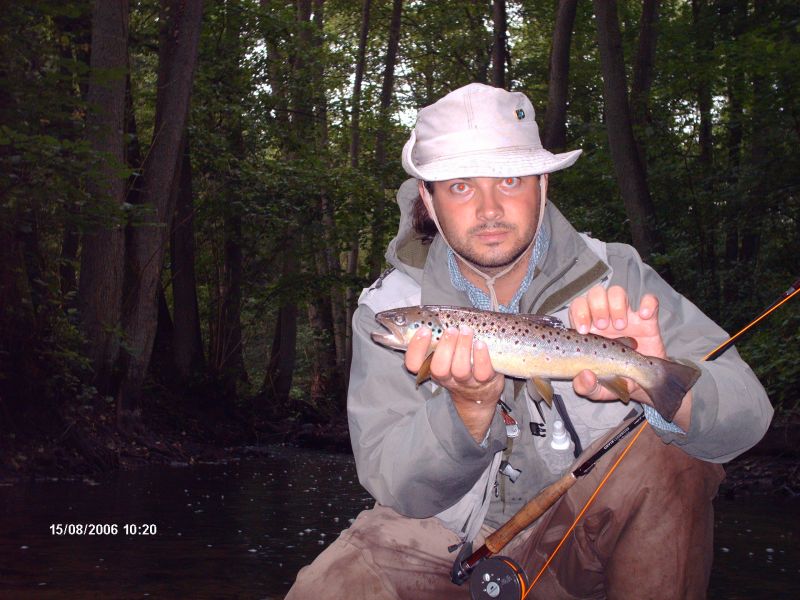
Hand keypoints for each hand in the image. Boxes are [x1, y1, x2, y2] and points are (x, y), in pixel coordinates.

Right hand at [404, 325, 503, 440]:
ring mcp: (466, 381)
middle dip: (445, 346)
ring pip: (460, 369)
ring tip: (466, 331)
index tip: (425, 330)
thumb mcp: (444, 353)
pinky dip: (481, 356)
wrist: (481, 392)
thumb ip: (437, 338)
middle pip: (439, 369)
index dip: (416, 348)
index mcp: (431, 368)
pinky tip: (480, 343)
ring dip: (463, 347)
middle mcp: (446, 378)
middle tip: (451, 330)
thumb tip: (430, 318)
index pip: (414, 364)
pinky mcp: (485, 381)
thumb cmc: (460, 363)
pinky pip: (482, 372)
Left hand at [568, 285, 665, 404]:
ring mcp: (626, 317)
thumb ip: (585, 387)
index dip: (578, 313)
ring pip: (617, 292)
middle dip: (596, 306)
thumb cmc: (613, 382)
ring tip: (620, 326)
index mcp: (588, 331)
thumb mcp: (596, 390)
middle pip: (595, 293)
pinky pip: (649, 300)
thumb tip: (585, 376)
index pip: (577, 307)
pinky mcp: (647, 320)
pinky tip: (644, 316)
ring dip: (616, 305)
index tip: (584, 331)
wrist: (642, 386)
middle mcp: (604, 318)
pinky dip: (647, 303)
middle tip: (602, 325)